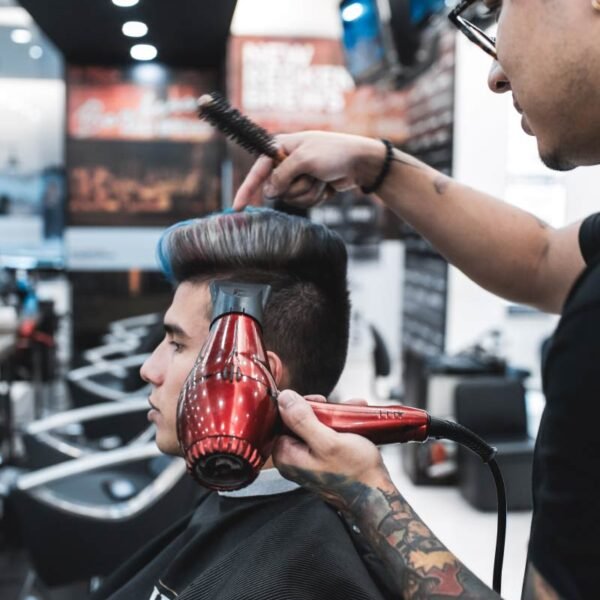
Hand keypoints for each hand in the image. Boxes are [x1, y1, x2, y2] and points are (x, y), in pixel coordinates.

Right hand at [232, 132, 384, 210]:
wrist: (360, 162)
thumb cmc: (334, 153)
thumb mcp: (304, 160)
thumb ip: (282, 175)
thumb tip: (269, 192)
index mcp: (280, 148)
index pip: (257, 172)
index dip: (246, 190)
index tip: (236, 208)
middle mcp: (285, 163)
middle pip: (276, 191)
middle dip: (295, 188)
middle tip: (312, 175)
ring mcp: (297, 177)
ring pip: (291, 199)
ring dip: (309, 192)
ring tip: (322, 178)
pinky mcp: (308, 188)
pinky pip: (304, 203)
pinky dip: (317, 196)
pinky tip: (326, 185)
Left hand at [272, 389, 391, 509]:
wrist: (376, 496)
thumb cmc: (355, 474)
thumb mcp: (328, 442)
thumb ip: (302, 420)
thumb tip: (284, 398)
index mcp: (286, 455)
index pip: (281, 419)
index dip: (299, 405)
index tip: (319, 402)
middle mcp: (293, 459)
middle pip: (299, 421)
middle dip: (322, 410)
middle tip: (339, 408)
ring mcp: (307, 461)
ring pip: (315, 426)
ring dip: (334, 417)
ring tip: (352, 412)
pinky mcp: (322, 461)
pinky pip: (325, 437)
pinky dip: (339, 427)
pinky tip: (353, 422)